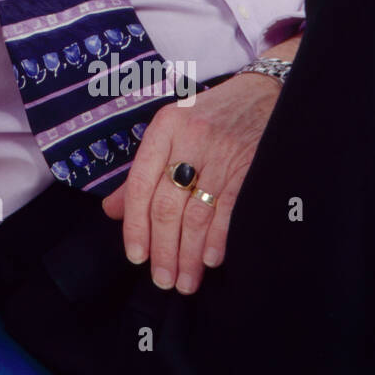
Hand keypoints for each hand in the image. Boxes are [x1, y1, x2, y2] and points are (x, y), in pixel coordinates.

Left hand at [100, 73, 279, 294]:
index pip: (140, 184)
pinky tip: (211, 260)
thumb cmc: (210, 117)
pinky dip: (218, 238)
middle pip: (167, 204)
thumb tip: (111, 211)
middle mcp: (190, 138)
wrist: (263, 93)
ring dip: (189, 253)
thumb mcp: (171, 133)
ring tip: (185, 281)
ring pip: (197, 213)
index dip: (135, 224)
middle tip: (162, 279)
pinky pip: (229, 208)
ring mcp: (222, 152)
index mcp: (165, 128)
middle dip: (163, 248)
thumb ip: (142, 173)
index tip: (136, 256)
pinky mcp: (251, 164)